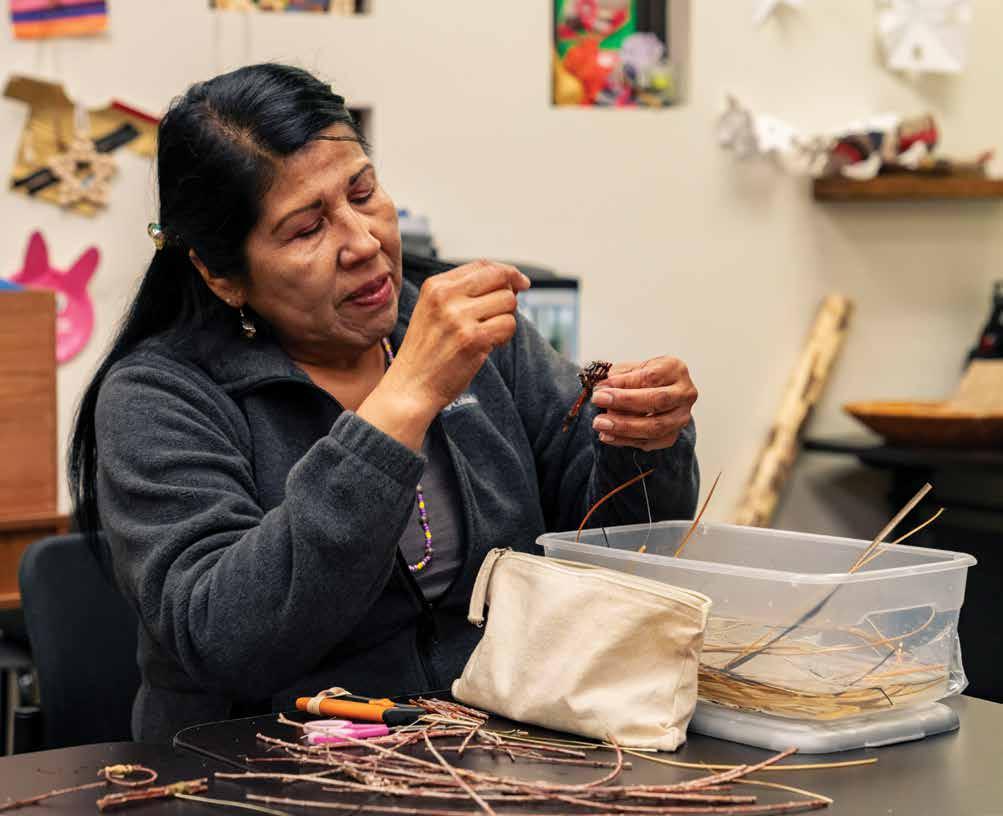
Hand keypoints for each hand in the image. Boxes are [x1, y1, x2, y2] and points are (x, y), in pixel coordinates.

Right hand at [387, 260, 529, 413]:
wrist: (410, 387)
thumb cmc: (425, 353)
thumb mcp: (432, 311)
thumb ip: (461, 292)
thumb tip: (507, 280)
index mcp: (435, 286)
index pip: (482, 265)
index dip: (507, 272)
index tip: (519, 282)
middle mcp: (446, 297)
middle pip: (500, 278)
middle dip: (510, 294)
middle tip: (502, 313)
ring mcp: (459, 317)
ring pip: (508, 301)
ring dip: (506, 319)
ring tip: (489, 333)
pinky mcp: (473, 339)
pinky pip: (509, 325)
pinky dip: (505, 337)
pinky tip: (489, 345)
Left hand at [590, 357, 696, 450]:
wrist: (657, 393)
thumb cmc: (642, 378)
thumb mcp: (631, 369)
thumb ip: (619, 377)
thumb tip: (603, 389)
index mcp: (675, 369)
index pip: (651, 376)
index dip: (625, 383)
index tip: (601, 388)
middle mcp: (685, 393)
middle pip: (657, 401)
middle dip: (625, 402)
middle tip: (598, 401)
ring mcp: (682, 416)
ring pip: (656, 426)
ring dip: (624, 427)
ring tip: (600, 423)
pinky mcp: (673, 435)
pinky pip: (651, 442)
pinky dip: (626, 441)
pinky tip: (608, 436)